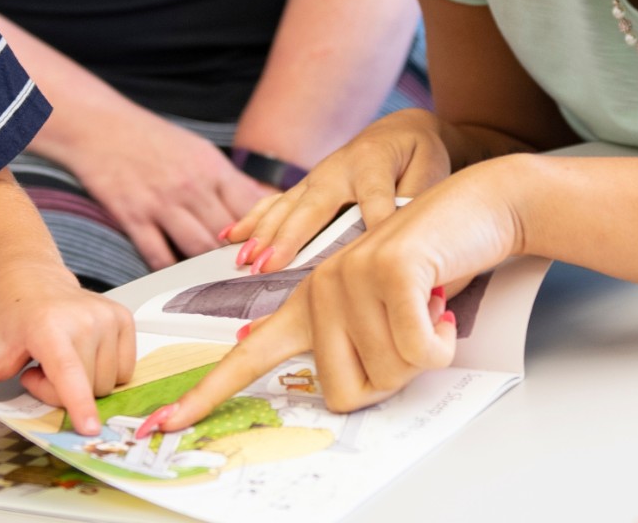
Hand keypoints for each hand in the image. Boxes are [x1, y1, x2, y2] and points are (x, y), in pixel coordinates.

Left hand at [0, 260, 136, 435]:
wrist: (30, 281)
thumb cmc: (9, 318)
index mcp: (49, 327)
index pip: (68, 373)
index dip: (78, 404)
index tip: (90, 429)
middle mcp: (85, 318)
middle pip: (87, 389)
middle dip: (62, 393)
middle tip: (39, 372)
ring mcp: (107, 316)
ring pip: (107, 383)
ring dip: (84, 384)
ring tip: (59, 362)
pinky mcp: (123, 318)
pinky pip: (125, 369)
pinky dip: (105, 372)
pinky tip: (82, 355)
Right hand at [61, 96, 272, 269]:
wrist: (100, 125)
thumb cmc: (153, 139)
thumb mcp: (199, 150)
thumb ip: (228, 181)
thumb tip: (260, 204)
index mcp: (213, 167)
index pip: (253, 207)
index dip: (266, 233)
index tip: (272, 252)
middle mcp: (192, 186)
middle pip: (228, 234)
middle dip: (241, 258)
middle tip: (249, 279)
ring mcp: (162, 203)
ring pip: (198, 249)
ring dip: (209, 268)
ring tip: (219, 284)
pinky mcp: (133, 218)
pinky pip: (158, 256)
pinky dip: (170, 272)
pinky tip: (178, 280)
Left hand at [153, 156, 527, 426]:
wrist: (475, 208)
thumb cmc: (434, 268)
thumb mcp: (385, 315)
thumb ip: (354, 345)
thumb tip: (342, 386)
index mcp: (311, 301)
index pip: (247, 357)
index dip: (207, 396)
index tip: (161, 427)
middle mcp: (320, 286)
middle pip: (344, 393)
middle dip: (392, 378)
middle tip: (411, 335)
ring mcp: (349, 273)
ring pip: (386, 374)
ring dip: (424, 353)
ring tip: (427, 309)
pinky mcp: (388, 268)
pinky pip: (418, 350)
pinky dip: (441, 340)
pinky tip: (440, 303)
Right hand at [225, 108, 452, 271]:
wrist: (403, 130)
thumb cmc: (420, 156)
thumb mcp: (430, 171)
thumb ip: (416, 200)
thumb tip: (402, 234)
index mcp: (372, 163)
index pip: (372, 202)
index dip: (371, 229)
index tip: (363, 262)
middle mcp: (338, 168)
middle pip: (312, 208)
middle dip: (289, 239)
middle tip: (268, 267)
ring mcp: (317, 177)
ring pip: (286, 207)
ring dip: (262, 234)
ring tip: (244, 260)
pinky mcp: (307, 186)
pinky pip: (276, 203)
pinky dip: (252, 220)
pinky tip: (228, 237)